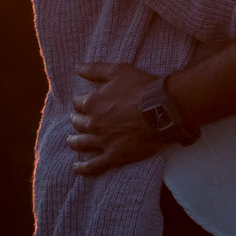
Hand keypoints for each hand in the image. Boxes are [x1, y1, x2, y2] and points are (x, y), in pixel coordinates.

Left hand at [67, 62, 165, 177]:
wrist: (163, 109)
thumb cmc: (142, 88)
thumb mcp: (118, 71)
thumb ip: (95, 69)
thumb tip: (77, 67)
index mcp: (93, 103)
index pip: (78, 103)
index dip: (81, 102)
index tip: (84, 102)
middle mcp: (94, 123)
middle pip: (78, 123)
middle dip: (77, 120)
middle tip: (77, 121)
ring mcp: (103, 141)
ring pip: (81, 143)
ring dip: (74, 142)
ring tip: (71, 142)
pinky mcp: (115, 156)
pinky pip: (94, 165)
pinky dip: (84, 168)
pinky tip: (77, 168)